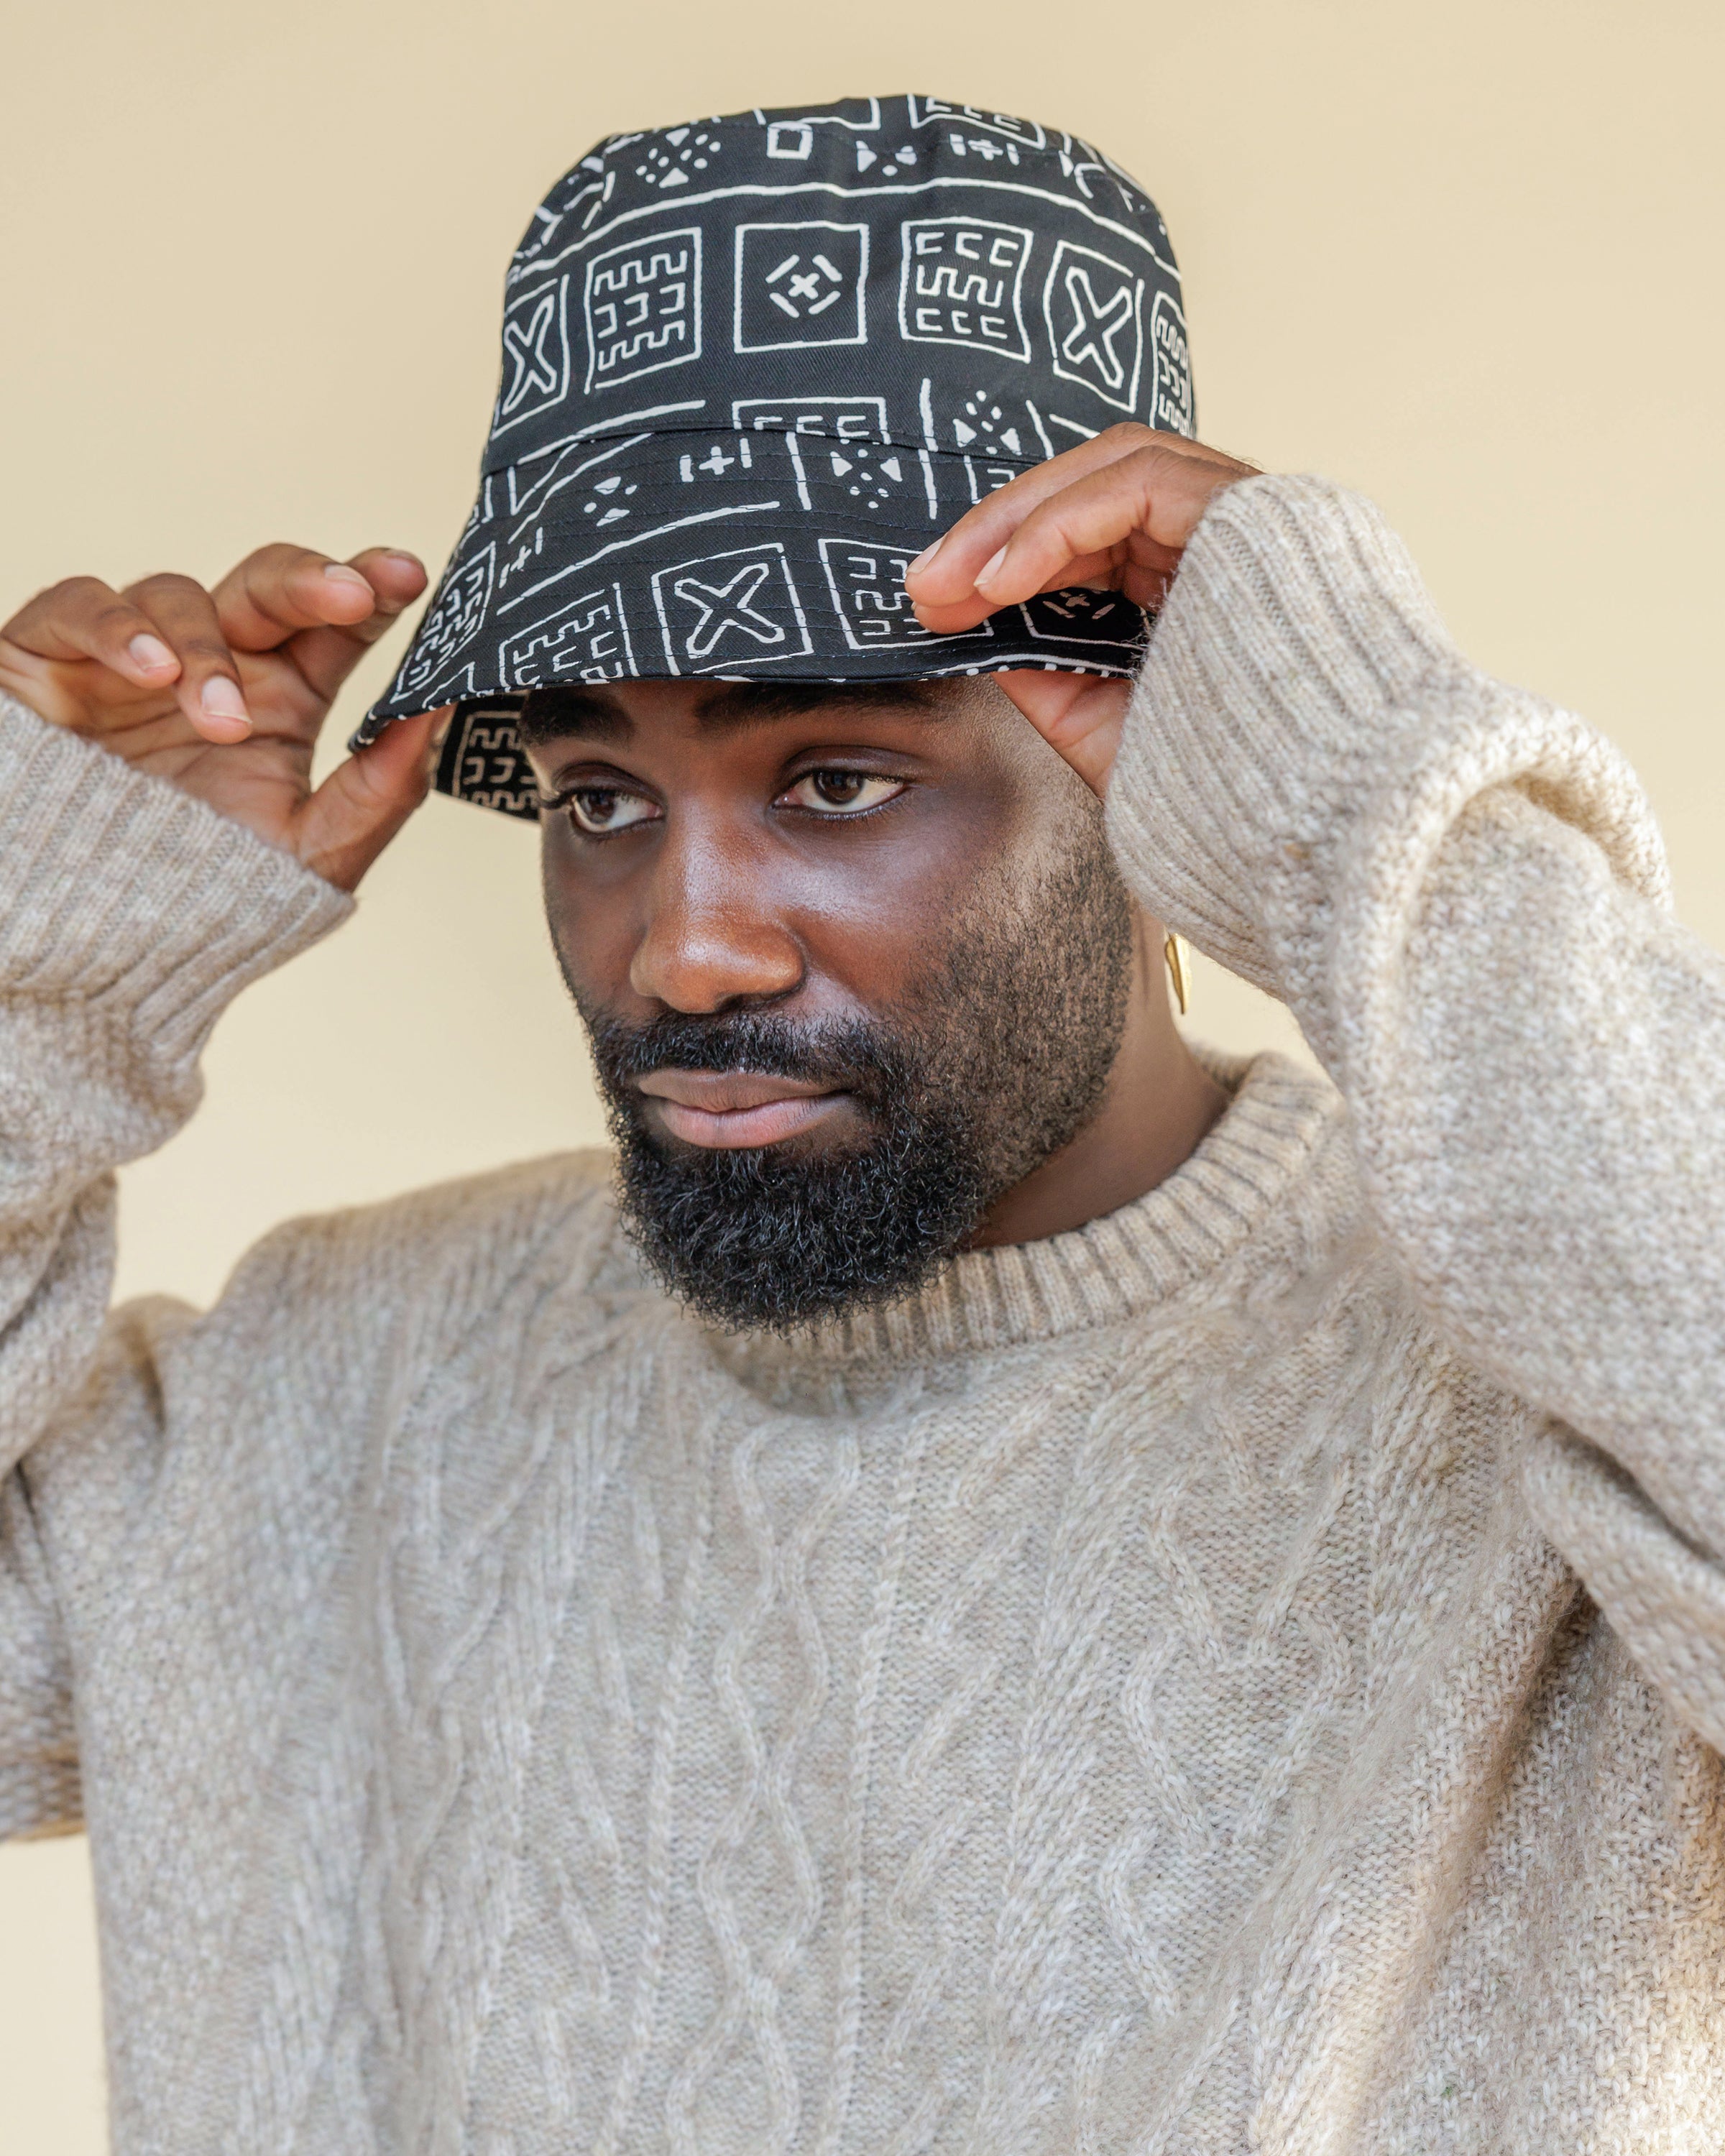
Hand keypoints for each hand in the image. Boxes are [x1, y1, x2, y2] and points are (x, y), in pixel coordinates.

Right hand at [0, 545, 440, 890]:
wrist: (87, 945)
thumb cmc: (198, 897)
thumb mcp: (310, 858)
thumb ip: (381, 791)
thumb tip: (442, 713)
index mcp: (280, 701)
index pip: (334, 624)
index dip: (372, 587)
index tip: (410, 576)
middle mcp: (212, 666)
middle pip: (267, 584)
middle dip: (311, 579)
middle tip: (351, 593)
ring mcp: (131, 658)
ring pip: (178, 595)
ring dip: (207, 652)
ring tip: (219, 724)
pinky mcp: (51, 659)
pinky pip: (81, 605)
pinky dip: (117, 627)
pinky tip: (149, 673)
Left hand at [905, 425, 1255, 796]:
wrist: (1301, 826)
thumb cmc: (1225, 795)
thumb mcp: (1105, 728)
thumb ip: (1050, 675)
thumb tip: (984, 632)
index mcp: (1210, 587)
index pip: (1098, 537)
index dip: (1009, 558)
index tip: (936, 604)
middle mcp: (1233, 541)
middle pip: (1097, 491)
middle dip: (996, 534)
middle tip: (924, 584)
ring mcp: (1251, 518)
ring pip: (1113, 467)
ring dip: (1017, 519)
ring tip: (951, 581)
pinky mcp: (1256, 509)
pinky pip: (1139, 479)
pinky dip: (1059, 521)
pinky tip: (1002, 580)